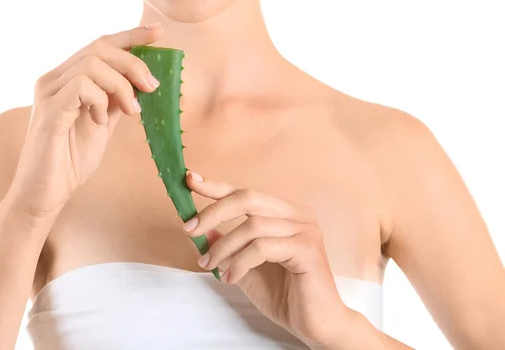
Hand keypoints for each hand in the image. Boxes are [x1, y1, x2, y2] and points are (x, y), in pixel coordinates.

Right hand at [3, 24, 162, 223]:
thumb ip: (116, 100)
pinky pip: (81, 87)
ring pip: (93, 64)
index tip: (158, 32)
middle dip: (133, 63)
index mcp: (66, 79)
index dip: (131, 35)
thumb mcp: (103, 123)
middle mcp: (54, 79)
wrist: (45, 193)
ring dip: (121, 85)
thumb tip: (141, 81)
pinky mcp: (48, 111)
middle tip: (152, 87)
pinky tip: (101, 121)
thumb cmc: (70, 160)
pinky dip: (101, 101)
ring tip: (131, 111)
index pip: (100, 45)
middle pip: (100, 47)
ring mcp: (48, 93)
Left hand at [183, 170, 353, 347]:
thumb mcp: (243, 266)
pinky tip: (231, 278)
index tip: (189, 180)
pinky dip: (240, 262)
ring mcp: (305, 230)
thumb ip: (225, 245)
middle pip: (248, 198)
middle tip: (190, 229)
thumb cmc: (284, 294)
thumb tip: (197, 229)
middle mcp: (298, 215)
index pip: (246, 192)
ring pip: (252, 226)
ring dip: (224, 246)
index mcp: (284, 213)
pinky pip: (262, 247)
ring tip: (210, 265)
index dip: (216, 186)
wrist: (315, 324)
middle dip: (214, 212)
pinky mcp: (307, 249)